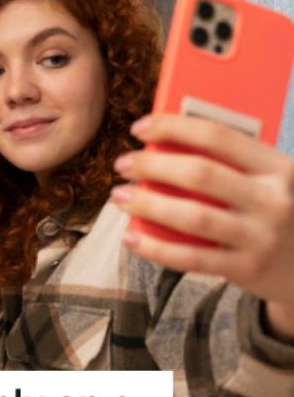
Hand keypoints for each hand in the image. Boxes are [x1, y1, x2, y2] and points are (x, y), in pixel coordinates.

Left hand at [111, 114, 293, 338]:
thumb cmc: (280, 212)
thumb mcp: (273, 182)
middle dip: (152, 166)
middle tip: (123, 164)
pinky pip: (191, 257)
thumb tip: (165, 145)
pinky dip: (156, 248)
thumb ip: (235, 166)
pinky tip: (131, 237)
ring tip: (118, 196)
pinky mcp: (247, 268)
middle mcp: (273, 199)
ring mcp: (261, 236)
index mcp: (279, 167)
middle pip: (200, 174)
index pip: (219, 136)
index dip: (174, 128)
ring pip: (192, 216)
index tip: (140, 128)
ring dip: (147, 204)